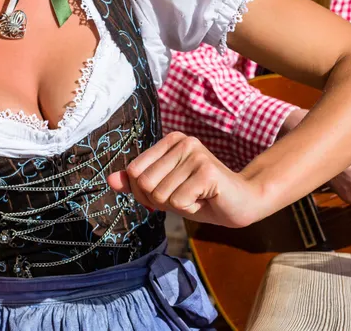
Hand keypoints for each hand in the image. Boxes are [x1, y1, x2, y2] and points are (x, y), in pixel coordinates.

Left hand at [107, 132, 262, 228]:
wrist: (241, 202)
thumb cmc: (202, 196)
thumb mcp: (165, 189)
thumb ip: (138, 183)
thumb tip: (110, 180)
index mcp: (170, 141)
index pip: (134, 171)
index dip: (144, 193)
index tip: (168, 192)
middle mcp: (183, 142)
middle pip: (145, 184)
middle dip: (159, 201)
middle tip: (184, 197)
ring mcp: (196, 155)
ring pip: (161, 195)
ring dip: (177, 206)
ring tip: (196, 198)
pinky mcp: (207, 172)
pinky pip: (178, 202)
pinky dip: (189, 209)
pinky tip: (205, 200)